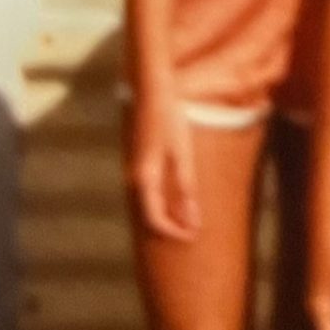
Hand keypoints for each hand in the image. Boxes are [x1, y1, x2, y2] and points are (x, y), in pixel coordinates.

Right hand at [127, 94, 199, 240]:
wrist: (151, 92)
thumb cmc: (169, 120)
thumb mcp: (182, 154)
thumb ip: (186, 188)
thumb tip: (191, 220)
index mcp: (145, 179)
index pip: (155, 219)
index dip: (173, 232)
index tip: (192, 237)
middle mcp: (135, 179)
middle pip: (151, 213)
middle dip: (172, 226)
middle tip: (194, 231)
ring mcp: (136, 170)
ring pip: (151, 202)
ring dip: (169, 212)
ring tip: (190, 217)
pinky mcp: (141, 161)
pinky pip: (151, 189)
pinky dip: (165, 198)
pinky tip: (178, 196)